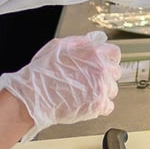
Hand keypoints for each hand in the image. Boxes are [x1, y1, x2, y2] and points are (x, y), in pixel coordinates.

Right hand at [0, 32, 121, 139]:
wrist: (34, 96)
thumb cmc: (42, 73)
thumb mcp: (58, 46)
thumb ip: (79, 43)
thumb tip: (91, 41)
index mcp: (93, 53)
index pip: (114, 54)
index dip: (108, 60)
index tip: (103, 66)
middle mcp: (101, 68)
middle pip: (115, 72)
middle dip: (105, 77)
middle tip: (90, 82)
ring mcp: (101, 87)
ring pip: (112, 90)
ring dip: (102, 92)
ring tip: (85, 94)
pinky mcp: (98, 104)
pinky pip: (108, 106)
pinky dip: (99, 107)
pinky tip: (87, 104)